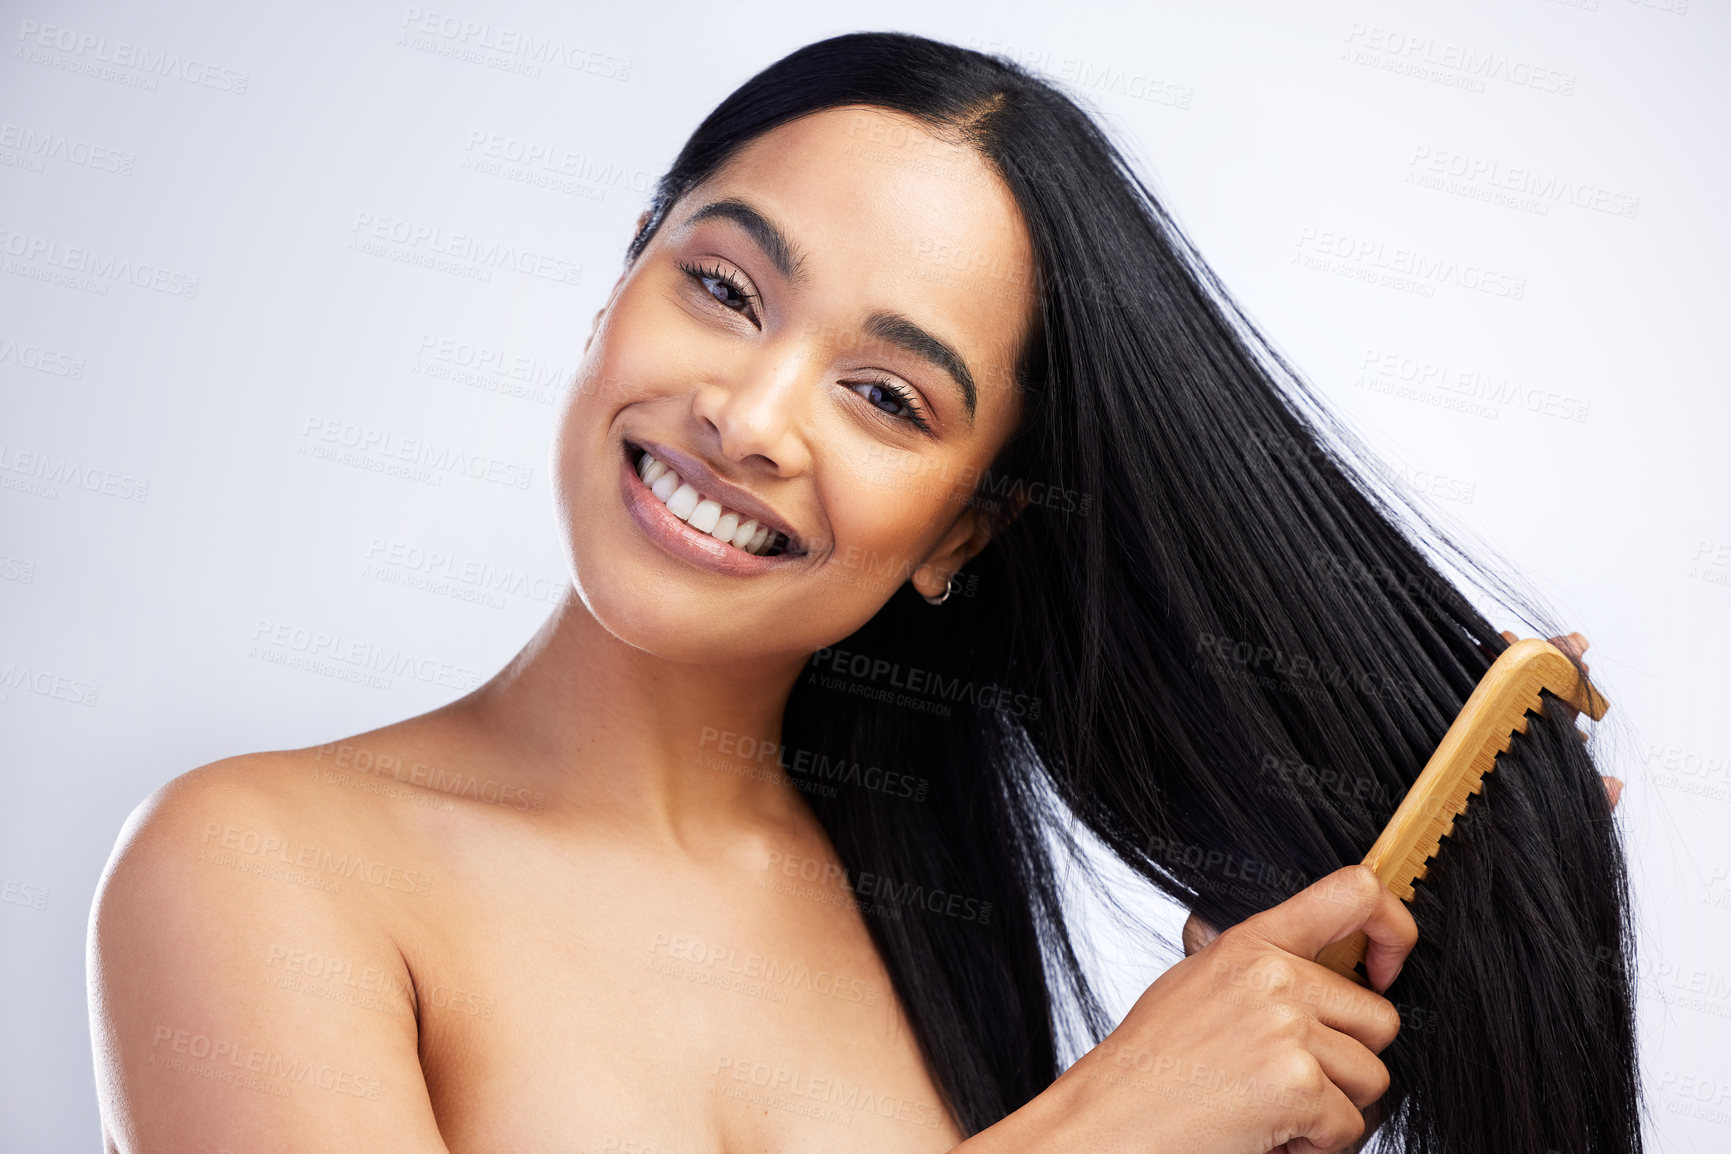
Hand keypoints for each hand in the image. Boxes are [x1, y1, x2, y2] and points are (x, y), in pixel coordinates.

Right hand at [1178, 630, 1619, 1151]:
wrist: (1106, 1125)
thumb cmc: (1145, 1072)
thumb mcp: (1194, 991)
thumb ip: (1257, 972)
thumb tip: (1316, 976)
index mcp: (1248, 945)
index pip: (1351, 892)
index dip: (1395, 925)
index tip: (1391, 960)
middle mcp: (1272, 975)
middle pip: (1378, 1018)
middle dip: (1345, 1063)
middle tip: (1284, 1082)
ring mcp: (1286, 1027)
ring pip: (1372, 1076)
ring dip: (1332, 1109)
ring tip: (1266, 1109)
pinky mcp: (1297, 1084)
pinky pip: (1350, 1124)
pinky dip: (1316, 1145)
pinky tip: (1265, 1133)